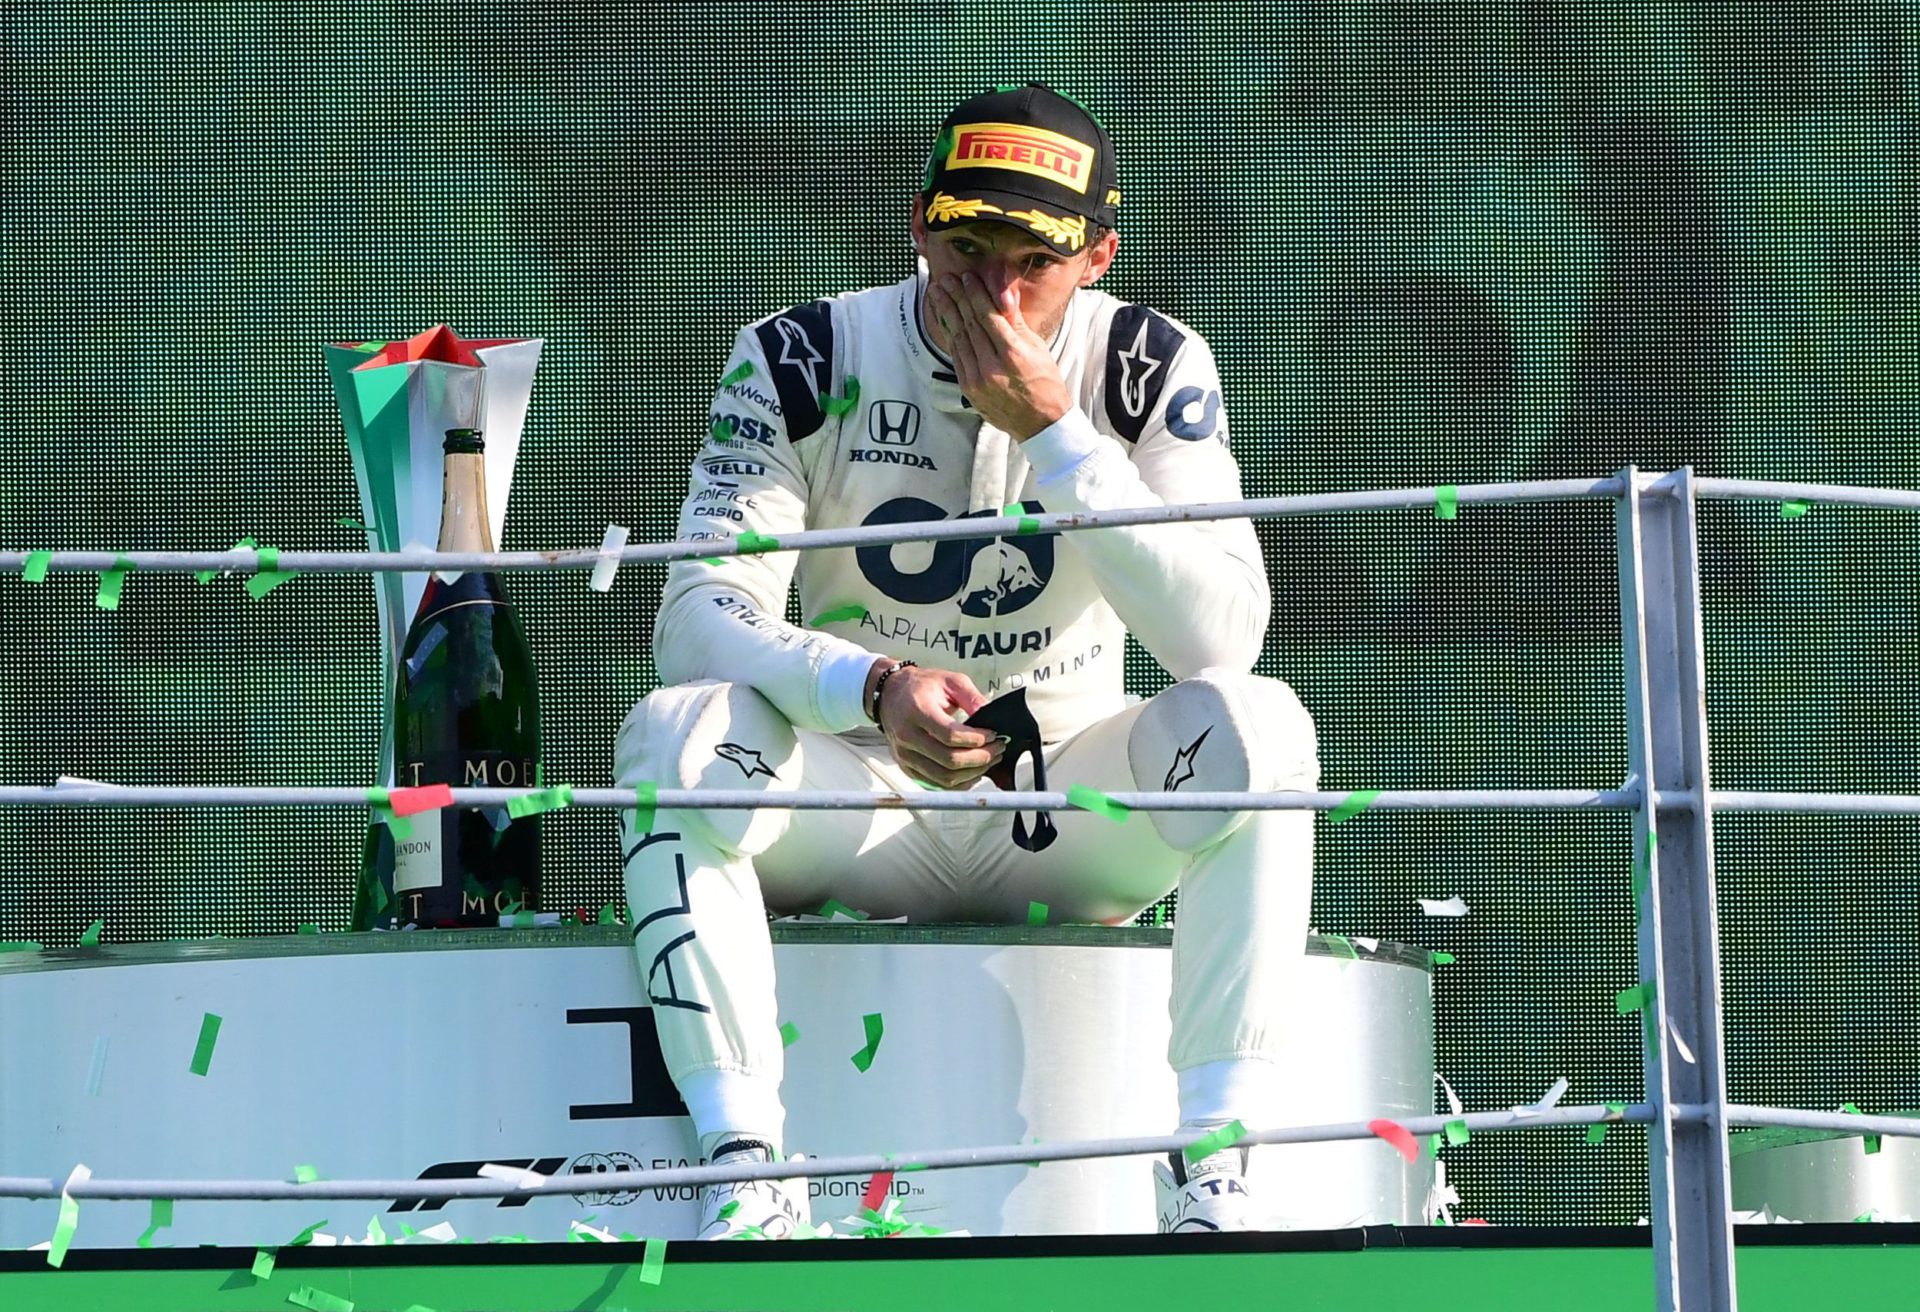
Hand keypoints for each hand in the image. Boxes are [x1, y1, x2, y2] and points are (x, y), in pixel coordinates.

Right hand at [876, 664, 1005, 788]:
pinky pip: (936, 784)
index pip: (950, 735)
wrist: (889, 695)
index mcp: (917, 710)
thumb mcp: (949, 681)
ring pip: (944, 777)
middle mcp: (908, 735)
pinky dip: (959, 783)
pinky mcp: (907, 767)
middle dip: (980, 758)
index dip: (976, 739)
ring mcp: (906, 755)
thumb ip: (972, 697)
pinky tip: (972, 773)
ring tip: (988, 760)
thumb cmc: (918, 687)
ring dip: (972, 773)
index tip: (992, 735)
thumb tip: (990, 716)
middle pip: (949, 760)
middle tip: (996, 749)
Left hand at [924, 274, 1071, 439]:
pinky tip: (943, 318)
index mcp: (1013, 355)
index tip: (967, 277)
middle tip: (946, 278)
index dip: (975, 294)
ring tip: (938, 292)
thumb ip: (1016, 319)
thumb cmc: (1045, 382)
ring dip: (946, 313)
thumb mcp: (1037, 347)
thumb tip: (1004, 291)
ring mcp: (977, 380)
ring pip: (958, 338)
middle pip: (970, 325)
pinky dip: (948, 334)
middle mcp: (992, 368)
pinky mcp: (968, 389)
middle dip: (956, 298)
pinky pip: (955, 355)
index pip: (988, 316)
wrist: (1040, 423)